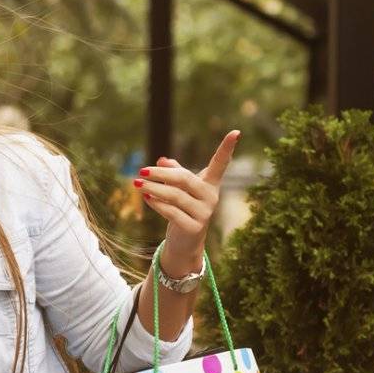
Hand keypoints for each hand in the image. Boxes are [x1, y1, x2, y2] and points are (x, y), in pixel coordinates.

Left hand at [139, 130, 238, 273]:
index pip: (220, 164)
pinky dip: (157, 204)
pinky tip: (146, 197)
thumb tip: (161, 160)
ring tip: (137, 183)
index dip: (227, 149)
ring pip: (175, 196)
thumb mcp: (180, 189)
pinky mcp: (194, 227)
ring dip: (153, 189)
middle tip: (141, 170)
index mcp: (210, 184)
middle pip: (184, 179)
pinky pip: (172, 212)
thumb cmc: (183, 208)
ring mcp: (204, 213)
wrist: (185, 240)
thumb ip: (174, 173)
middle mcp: (211, 197)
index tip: (236, 132)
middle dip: (161, 174)